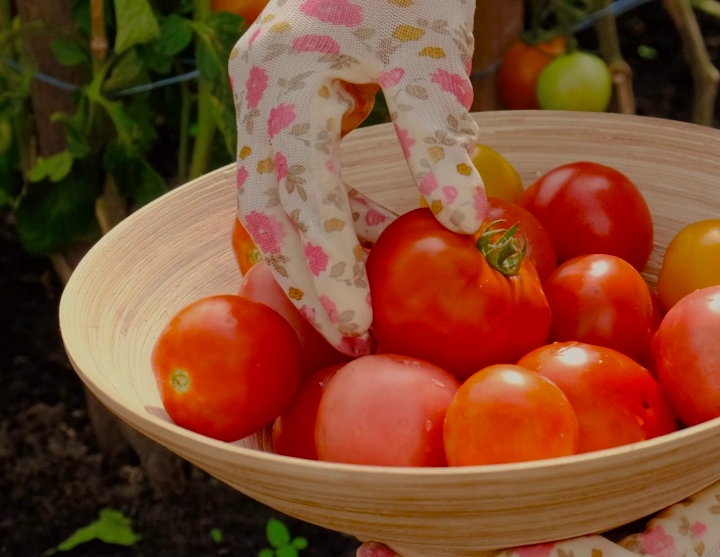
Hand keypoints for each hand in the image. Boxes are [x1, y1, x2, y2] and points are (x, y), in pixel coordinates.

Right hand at [228, 0, 487, 354]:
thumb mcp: (432, 53)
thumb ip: (436, 136)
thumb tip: (462, 223)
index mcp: (283, 79)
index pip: (298, 198)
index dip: (325, 270)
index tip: (358, 329)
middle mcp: (257, 91)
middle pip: (267, 211)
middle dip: (306, 281)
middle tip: (352, 340)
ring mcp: (262, 95)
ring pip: (273, 200)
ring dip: (315, 254)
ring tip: (364, 305)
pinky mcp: (284, 99)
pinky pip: (294, 176)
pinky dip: (327, 214)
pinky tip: (373, 239)